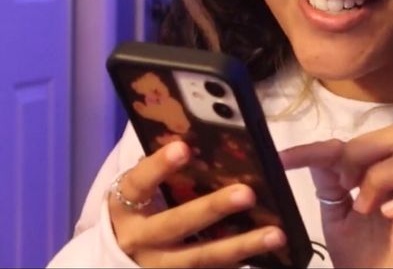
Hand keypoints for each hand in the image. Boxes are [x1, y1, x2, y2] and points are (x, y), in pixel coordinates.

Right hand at [108, 141, 286, 267]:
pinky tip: (265, 255)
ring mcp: (157, 265)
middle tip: (247, 193)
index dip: (159, 166)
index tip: (184, 147)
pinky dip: (236, 263)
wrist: (116, 256)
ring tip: (275, 234)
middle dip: (213, 209)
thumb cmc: (138, 208)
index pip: (139, 183)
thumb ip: (164, 169)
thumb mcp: (139, 189)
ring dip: (240, 246)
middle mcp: (139, 239)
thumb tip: (206, 138)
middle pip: (176, 224)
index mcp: (125, 206)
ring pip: (199, 258)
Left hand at [280, 125, 392, 267]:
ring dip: (383, 180)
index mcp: (379, 167)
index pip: (352, 143)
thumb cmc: (360, 249)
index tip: (283, 160)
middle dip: (365, 153)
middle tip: (346, 182)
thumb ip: (327, 181)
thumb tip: (311, 152)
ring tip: (365, 208)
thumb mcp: (334, 212)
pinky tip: (389, 214)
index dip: (316, 148)